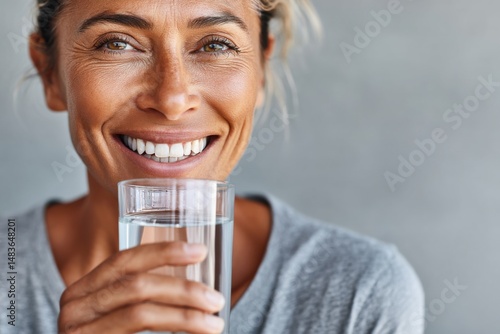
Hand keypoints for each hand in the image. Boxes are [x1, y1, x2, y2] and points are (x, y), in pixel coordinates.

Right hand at [58, 242, 225, 333]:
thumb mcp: (117, 312)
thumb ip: (142, 296)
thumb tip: (199, 289)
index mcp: (84, 290)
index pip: (124, 260)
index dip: (163, 252)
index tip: (200, 252)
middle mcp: (75, 308)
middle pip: (136, 286)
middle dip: (183, 290)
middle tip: (216, 299)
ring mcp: (79, 332)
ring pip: (140, 314)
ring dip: (184, 317)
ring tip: (214, 323)